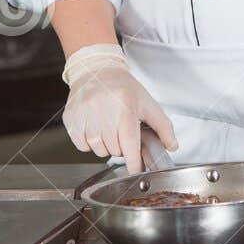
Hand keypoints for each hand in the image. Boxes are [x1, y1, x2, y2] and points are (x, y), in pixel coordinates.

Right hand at [62, 44, 177, 174]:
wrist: (97, 72)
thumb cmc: (124, 89)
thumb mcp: (148, 104)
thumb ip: (163, 127)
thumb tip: (172, 146)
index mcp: (125, 112)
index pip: (129, 146)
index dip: (134, 163)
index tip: (136, 171)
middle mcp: (103, 117)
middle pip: (116, 151)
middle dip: (122, 146)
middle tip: (123, 130)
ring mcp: (85, 120)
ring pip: (99, 151)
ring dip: (107, 145)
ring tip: (109, 126)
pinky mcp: (71, 122)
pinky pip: (83, 147)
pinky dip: (90, 142)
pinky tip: (96, 126)